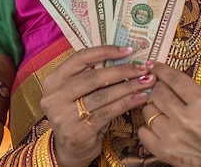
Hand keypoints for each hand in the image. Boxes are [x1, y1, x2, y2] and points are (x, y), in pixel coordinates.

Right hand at [40, 45, 154, 166]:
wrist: (69, 149)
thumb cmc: (77, 112)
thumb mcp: (76, 91)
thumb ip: (90, 74)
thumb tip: (124, 56)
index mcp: (54, 79)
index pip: (81, 57)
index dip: (106, 51)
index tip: (128, 50)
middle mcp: (55, 96)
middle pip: (95, 77)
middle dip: (123, 70)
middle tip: (142, 68)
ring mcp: (65, 116)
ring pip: (104, 95)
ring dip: (129, 87)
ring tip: (146, 82)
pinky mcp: (78, 132)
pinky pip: (108, 112)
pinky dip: (127, 103)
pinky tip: (139, 98)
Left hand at [138, 63, 200, 166]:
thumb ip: (200, 92)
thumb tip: (181, 84)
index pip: (173, 78)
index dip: (160, 69)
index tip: (153, 64)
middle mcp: (186, 118)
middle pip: (158, 92)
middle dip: (157, 86)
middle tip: (160, 86)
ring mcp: (174, 137)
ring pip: (149, 111)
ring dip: (153, 106)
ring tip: (161, 107)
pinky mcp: (168, 153)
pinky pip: (144, 134)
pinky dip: (147, 127)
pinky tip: (156, 124)